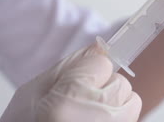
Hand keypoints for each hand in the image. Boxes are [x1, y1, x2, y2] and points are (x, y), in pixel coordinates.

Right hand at [0, 40, 141, 121]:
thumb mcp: (31, 93)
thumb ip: (68, 66)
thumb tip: (99, 48)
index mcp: (68, 103)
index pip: (102, 63)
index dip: (87, 71)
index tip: (74, 83)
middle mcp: (97, 119)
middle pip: (120, 82)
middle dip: (102, 88)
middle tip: (78, 104)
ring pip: (131, 100)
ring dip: (114, 104)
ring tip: (87, 117)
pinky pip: (131, 117)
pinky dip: (117, 117)